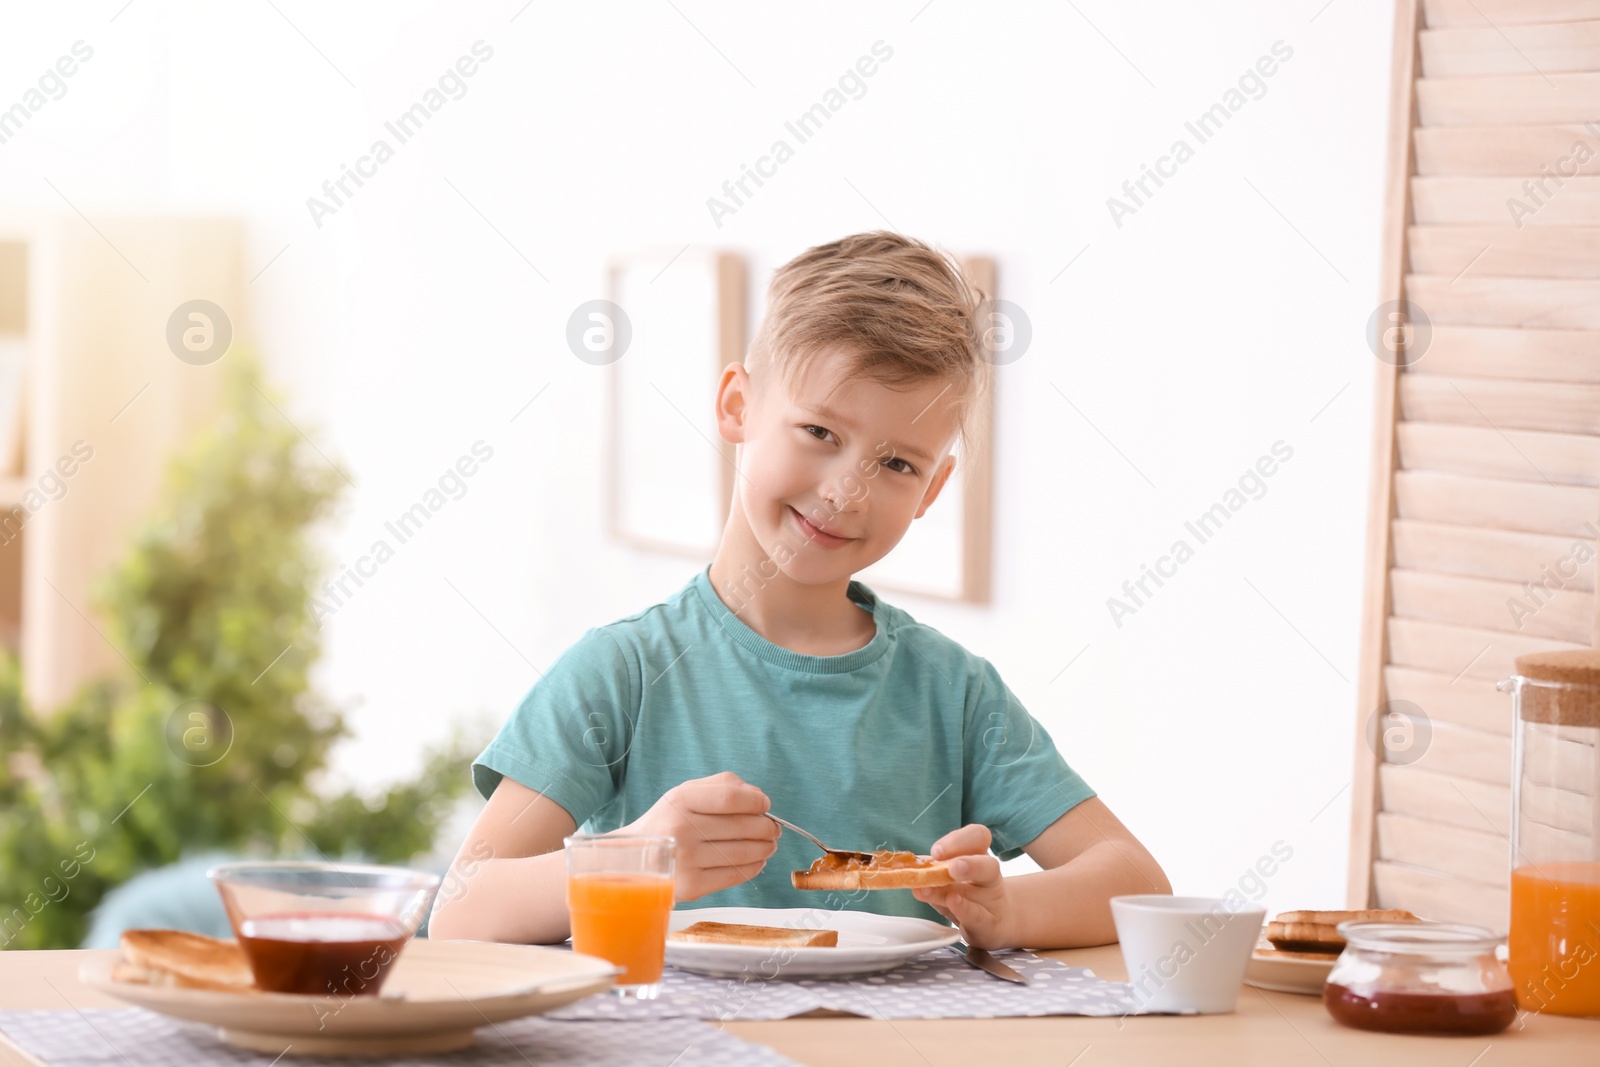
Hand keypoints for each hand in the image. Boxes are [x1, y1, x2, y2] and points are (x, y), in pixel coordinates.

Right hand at [625, 772, 778, 901]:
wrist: (634, 859)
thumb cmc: (668, 822)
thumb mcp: (686, 793)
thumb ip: (723, 786)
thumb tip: (759, 797)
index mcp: (680, 801)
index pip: (730, 798)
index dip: (755, 802)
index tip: (765, 806)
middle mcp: (681, 829)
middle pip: (741, 826)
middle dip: (766, 828)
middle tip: (774, 829)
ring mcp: (686, 859)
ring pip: (742, 853)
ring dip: (765, 848)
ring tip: (769, 845)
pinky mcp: (691, 885)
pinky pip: (734, 875)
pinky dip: (753, 868)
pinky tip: (757, 862)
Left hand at [911, 823, 1014, 949]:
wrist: (994, 924)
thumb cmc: (967, 895)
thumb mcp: (949, 879)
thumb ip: (932, 872)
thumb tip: (908, 868)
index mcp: (979, 856)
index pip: (978, 837)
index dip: (958, 840)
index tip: (936, 852)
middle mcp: (989, 878)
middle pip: (989, 866)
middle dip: (969, 864)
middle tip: (949, 866)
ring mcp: (992, 903)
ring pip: (977, 894)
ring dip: (951, 891)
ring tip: (929, 888)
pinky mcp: (989, 926)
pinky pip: (978, 917)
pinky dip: (963, 910)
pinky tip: (951, 903)